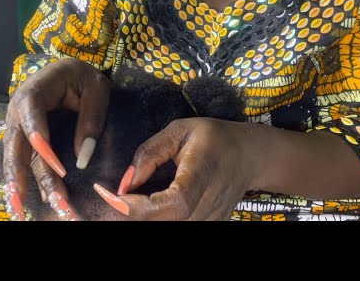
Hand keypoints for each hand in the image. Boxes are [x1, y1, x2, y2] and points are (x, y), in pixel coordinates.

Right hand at [2, 58, 109, 219]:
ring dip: (24, 185)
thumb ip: (91, 118)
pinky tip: (32, 202)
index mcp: (35, 89)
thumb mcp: (96, 88)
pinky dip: (29, 182)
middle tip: (23, 199)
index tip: (56, 166)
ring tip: (24, 211)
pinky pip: (25, 163)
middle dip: (20, 173)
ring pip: (19, 158)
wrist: (69, 74)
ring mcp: (19, 127)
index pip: (31, 113)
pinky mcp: (25, 141)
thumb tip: (82, 158)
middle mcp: (19, 110)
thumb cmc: (82, 77)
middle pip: (16, 143)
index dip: (39, 139)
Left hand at [93, 117, 254, 220]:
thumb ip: (150, 153)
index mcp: (202, 172)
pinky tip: (148, 207)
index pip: (173, 203)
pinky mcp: (210, 226)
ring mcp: (212, 219)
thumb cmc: (213, 138)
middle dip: (133, 214)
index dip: (139, 207)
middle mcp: (210, 202)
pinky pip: (176, 227)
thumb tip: (125, 182)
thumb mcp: (180, 131)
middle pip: (167, 223)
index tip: (110, 194)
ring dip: (144, 218)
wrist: (249, 157)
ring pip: (170, 228)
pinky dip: (158, 219)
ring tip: (131, 200)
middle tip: (112, 196)